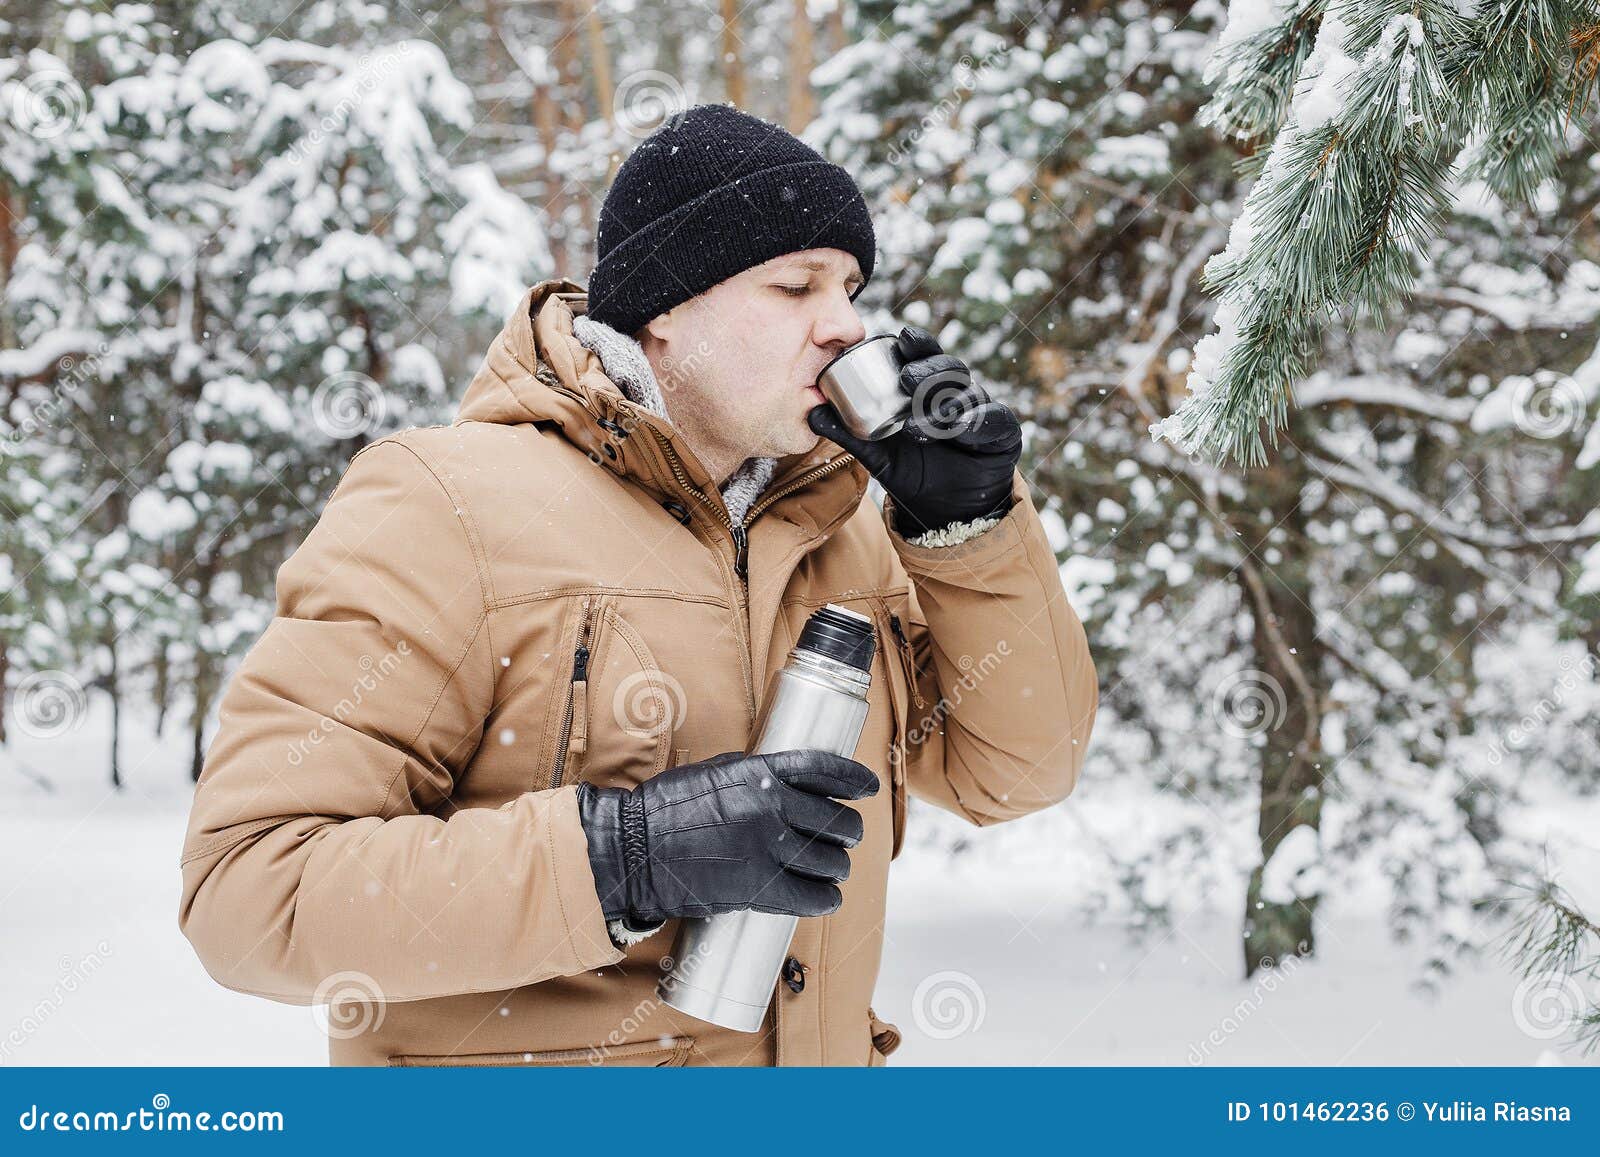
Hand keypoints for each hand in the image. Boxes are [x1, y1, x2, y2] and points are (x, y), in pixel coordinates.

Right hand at [575, 749, 878, 925]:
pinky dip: (826, 899)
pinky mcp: (759, 890)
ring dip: (837, 867)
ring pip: (832, 861)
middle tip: (843, 840)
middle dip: (848, 833)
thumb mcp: (712, 771)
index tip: (868, 788)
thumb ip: (751, 772)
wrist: (633, 851)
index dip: (855, 779)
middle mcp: (771, 807)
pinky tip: (825, 897)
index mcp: (761, 774)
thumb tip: (782, 776)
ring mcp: (767, 850)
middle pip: (838, 821)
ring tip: (831, 870)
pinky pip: (814, 896)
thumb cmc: (666, 809)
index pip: (825, 770)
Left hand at [808, 326, 1021, 538]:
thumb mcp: (878, 454)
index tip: (902, 338)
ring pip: (969, 394)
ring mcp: (981, 409)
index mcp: (927, 387)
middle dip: (929, 371)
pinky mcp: (1003, 432)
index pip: (924, 356)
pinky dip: (979, 421)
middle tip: (907, 379)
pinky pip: (995, 420)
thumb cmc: (913, 470)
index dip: (917, 344)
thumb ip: (849, 433)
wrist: (946, 510)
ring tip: (922, 420)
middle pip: (949, 368)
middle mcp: (957, 392)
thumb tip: (811, 414)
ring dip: (946, 402)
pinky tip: (963, 427)